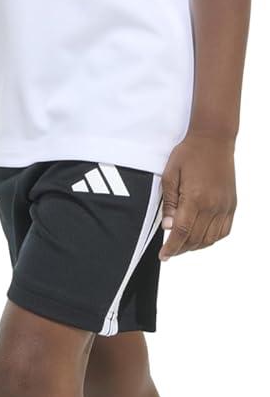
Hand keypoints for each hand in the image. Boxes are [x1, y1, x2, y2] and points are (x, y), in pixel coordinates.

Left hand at [159, 131, 236, 259]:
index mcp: (195, 198)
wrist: (214, 140)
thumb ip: (169, 203)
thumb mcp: (170, 174)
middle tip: (170, 251)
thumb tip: (167, 226)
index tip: (164, 256)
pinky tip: (201, 236)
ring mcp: (224, 206)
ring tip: (183, 245)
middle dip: (180, 249)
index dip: (171, 248)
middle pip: (195, 239)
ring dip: (195, 246)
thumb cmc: (189, 153)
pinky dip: (212, 239)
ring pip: (210, 239)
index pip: (181, 232)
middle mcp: (212, 205)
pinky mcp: (232, 205)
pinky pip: (224, 231)